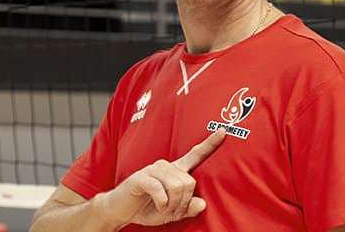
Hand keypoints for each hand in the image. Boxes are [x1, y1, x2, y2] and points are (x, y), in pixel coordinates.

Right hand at [95, 128, 225, 227]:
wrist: (120, 210)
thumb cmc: (147, 208)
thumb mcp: (171, 212)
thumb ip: (187, 208)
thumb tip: (202, 204)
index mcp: (175, 171)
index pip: (195, 155)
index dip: (210, 144)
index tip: (224, 131)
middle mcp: (166, 166)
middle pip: (189, 183)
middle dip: (183, 203)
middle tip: (171, 211)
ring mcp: (153, 169)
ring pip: (177, 186)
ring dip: (172, 205)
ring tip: (163, 209)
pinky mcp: (142, 177)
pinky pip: (160, 190)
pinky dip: (161, 203)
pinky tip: (157, 206)